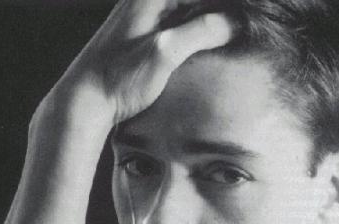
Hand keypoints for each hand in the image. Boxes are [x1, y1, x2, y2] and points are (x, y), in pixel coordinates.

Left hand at [39, 0, 234, 128]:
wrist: (85, 99)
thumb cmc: (118, 78)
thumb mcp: (162, 53)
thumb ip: (198, 32)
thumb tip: (232, 23)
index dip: (232, 4)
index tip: (253, 13)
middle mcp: (147, 0)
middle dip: (223, 10)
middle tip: (249, 23)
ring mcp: (145, 17)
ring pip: (189, 7)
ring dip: (211, 18)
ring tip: (236, 31)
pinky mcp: (145, 35)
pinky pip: (179, 22)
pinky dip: (198, 29)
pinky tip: (211, 42)